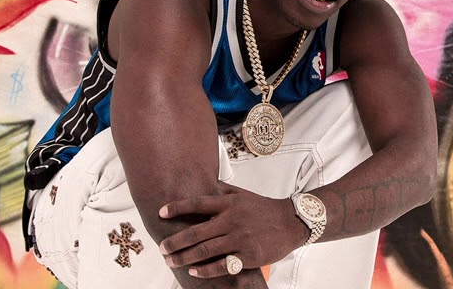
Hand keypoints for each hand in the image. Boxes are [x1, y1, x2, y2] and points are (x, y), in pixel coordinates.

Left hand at [158, 183, 308, 278]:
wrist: (291, 222)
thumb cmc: (264, 208)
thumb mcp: (242, 194)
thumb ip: (222, 191)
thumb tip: (203, 182)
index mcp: (229, 203)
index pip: (197, 203)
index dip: (177, 207)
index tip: (161, 213)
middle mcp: (232, 219)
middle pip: (196, 231)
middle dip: (175, 241)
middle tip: (162, 247)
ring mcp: (240, 238)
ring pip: (205, 250)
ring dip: (184, 257)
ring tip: (171, 261)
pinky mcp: (248, 256)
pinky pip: (222, 265)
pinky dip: (205, 270)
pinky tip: (193, 271)